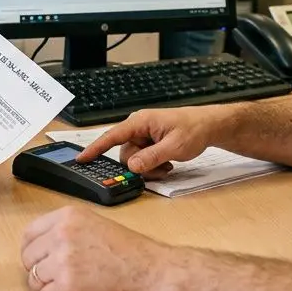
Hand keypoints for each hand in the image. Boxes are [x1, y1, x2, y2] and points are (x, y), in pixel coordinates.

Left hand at [21, 206, 164, 290]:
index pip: (29, 234)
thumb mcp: (96, 226)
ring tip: (76, 287)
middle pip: (29, 258)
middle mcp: (62, 236)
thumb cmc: (134, 255)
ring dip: (50, 288)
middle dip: (42, 270)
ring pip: (34, 281)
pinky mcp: (68, 290)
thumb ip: (67, 231)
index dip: (34, 250)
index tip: (41, 259)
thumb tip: (41, 245)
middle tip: (63, 277)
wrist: (157, 276)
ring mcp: (63, 263)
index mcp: (68, 217)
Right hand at [77, 105, 231, 178]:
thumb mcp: (174, 146)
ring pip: (134, 160)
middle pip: (125, 154)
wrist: (209, 126)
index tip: (82, 158)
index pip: (112, 136)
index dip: (95, 148)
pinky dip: (153, 165)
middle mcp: (138, 127)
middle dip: (140, 166)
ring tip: (168, 164)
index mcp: (140, 122)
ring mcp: (143, 136)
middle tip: (161, 168)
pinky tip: (167, 163)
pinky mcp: (149, 143)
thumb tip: (133, 166)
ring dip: (149, 167)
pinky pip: (142, 159)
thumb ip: (152, 157)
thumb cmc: (194, 128)